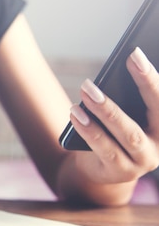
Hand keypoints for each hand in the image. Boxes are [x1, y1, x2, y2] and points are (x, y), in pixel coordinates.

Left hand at [69, 47, 158, 187]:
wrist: (100, 168)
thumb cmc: (114, 131)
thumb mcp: (125, 113)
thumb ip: (129, 97)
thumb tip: (122, 65)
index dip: (151, 76)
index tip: (136, 53)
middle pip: (156, 111)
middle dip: (142, 83)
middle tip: (125, 60)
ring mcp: (143, 161)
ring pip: (127, 133)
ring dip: (106, 109)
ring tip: (86, 89)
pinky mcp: (122, 172)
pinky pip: (105, 148)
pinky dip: (89, 129)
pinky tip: (74, 113)